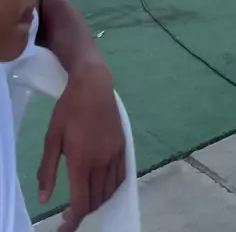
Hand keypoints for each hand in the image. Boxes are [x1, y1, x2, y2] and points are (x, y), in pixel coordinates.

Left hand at [38, 64, 125, 231]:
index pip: (81, 203)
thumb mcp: (52, 138)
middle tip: (69, 213)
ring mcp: (114, 155)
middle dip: (83, 212)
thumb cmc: (68, 109)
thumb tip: (44, 199)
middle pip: (96, 201)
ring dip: (97, 201)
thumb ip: (47, 170)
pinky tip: (102, 187)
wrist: (93, 85)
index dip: (73, 221)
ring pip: (110, 191)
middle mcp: (101, 162)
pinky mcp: (122, 147)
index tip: (64, 227)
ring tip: (84, 199)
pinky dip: (112, 189)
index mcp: (82, 161)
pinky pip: (121, 177)